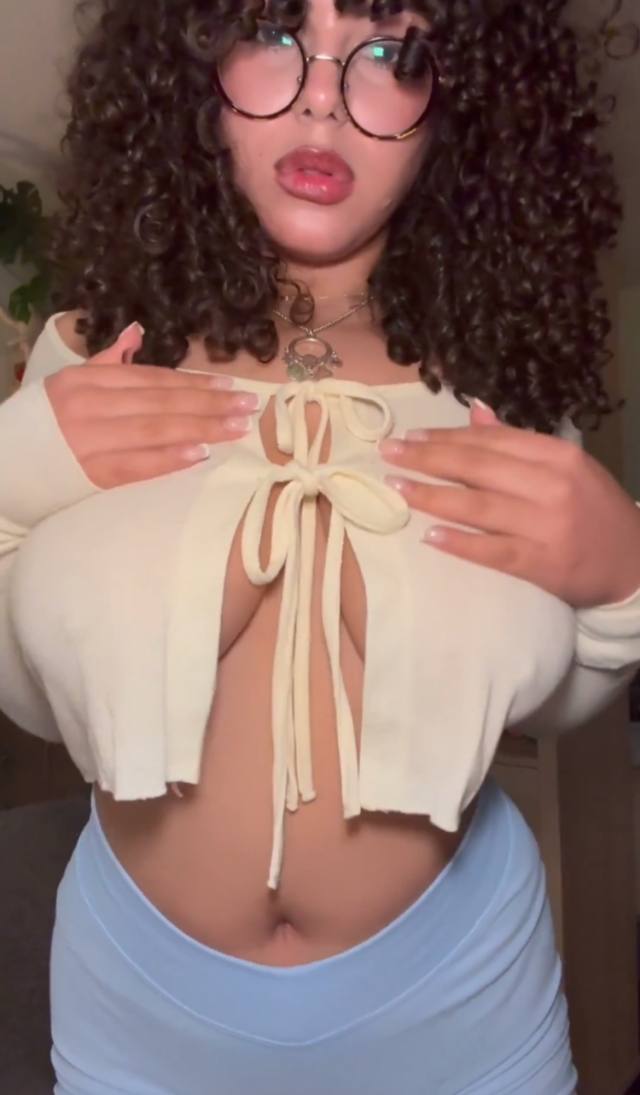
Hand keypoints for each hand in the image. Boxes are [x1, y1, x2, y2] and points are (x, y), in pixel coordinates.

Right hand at [45, 323, 258, 488]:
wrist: (2, 467)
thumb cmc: (42, 425)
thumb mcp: (68, 384)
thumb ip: (105, 361)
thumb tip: (135, 332)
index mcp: (86, 381)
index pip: (151, 379)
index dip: (192, 382)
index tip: (229, 384)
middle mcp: (90, 405)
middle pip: (161, 402)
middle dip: (209, 403)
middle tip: (248, 405)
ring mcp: (91, 440)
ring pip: (156, 430)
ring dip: (201, 428)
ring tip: (237, 427)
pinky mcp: (91, 473)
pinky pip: (137, 464)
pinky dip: (169, 459)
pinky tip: (200, 453)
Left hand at [378, 399, 639, 608]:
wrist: (635, 563)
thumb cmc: (595, 511)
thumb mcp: (567, 466)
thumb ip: (519, 443)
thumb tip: (474, 412)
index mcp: (558, 455)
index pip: (492, 440)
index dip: (447, 436)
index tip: (411, 436)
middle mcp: (552, 486)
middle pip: (478, 467)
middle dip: (428, 458)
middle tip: (389, 454)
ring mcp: (546, 526)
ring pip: (478, 506)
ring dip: (432, 496)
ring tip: (398, 489)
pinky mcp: (542, 564)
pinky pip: (492, 551)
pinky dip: (460, 542)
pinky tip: (430, 536)